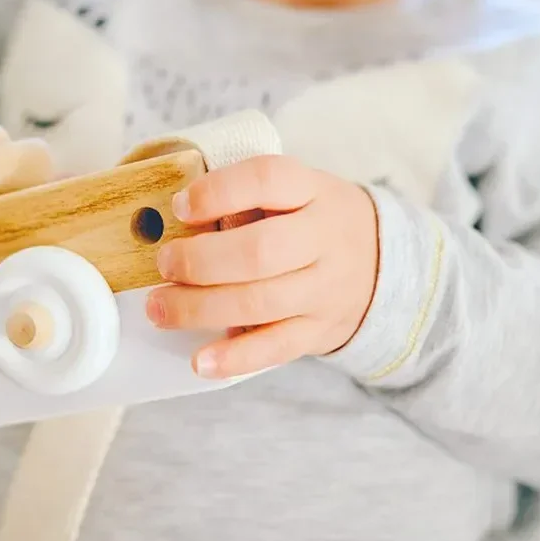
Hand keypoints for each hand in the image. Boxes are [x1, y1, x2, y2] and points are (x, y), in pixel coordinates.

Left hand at [145, 156, 379, 378]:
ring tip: (159, 309)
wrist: (379, 263)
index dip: (218, 192)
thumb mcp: (292, 191)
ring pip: (260, 303)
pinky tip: (200, 361)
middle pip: (260, 251)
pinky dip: (235, 358)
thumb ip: (243, 198)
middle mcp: (324, 238)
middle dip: (201, 261)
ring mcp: (325, 289)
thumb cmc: (310, 220)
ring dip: (200, 309)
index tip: (180, 207)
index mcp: (312, 190)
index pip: (267, 179)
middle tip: (164, 264)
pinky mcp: (318, 331)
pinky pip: (275, 348)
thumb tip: (175, 220)